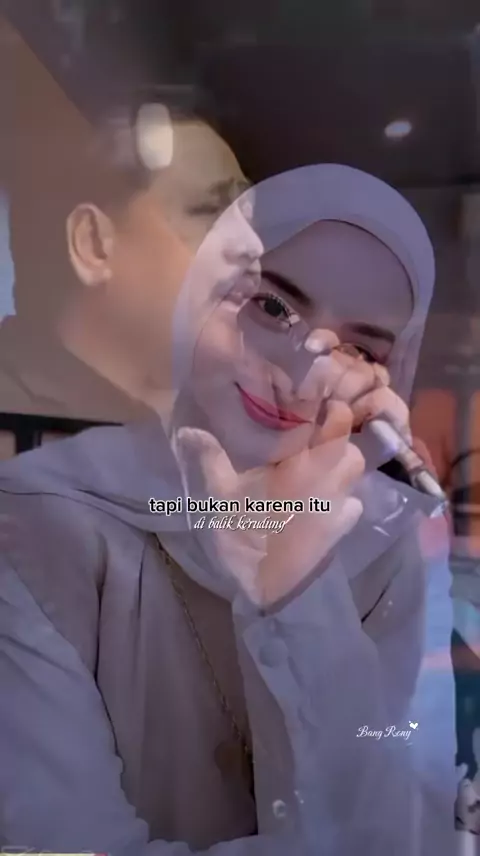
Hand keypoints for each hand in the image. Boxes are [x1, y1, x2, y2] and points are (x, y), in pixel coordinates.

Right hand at [175, 399, 363, 607]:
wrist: (273, 588)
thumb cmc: (247, 536)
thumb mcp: (223, 495)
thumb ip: (211, 458)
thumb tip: (187, 430)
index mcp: (302, 461)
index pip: (331, 420)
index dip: (325, 407)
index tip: (308, 403)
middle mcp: (329, 477)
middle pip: (348, 443)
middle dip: (335, 435)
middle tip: (310, 435)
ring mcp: (340, 502)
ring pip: (355, 469)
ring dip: (341, 462)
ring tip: (318, 464)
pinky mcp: (343, 526)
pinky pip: (353, 500)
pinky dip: (344, 495)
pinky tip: (325, 499)